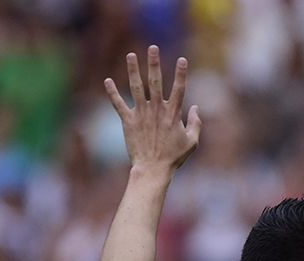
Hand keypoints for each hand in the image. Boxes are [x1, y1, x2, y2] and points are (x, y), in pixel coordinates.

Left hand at [105, 46, 201, 172]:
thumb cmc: (173, 157)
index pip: (179, 89)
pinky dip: (112, 93)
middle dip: (154, 64)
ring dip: (133, 70)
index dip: (181, 74)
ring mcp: (141, 114)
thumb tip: (196, 108)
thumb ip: (196, 123)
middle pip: (155, 82)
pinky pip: (119, 104)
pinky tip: (107, 81)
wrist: (152, 169)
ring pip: (136, 87)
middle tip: (153, 48)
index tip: (181, 59)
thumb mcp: (192, 142)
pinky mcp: (128, 121)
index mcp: (173, 114)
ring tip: (130, 55)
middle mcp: (157, 110)